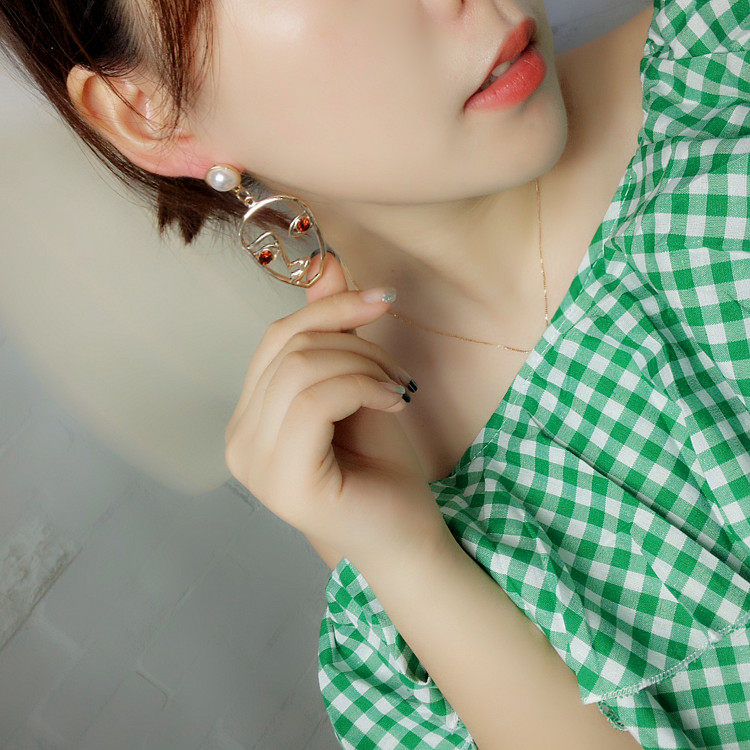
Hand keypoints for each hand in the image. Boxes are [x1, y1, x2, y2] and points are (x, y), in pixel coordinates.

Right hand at [224, 249, 448, 566]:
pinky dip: (364, 386)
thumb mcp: (357, 381)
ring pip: (302, 369)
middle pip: (287, 347)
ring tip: (397, 390)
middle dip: (354, 341)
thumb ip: (334, 328)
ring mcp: (253, 464)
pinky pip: (315, 400)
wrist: (406, 534)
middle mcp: (238, 440)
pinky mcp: (281, 481)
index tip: (381, 298)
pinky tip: (394, 405)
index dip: (329, 308)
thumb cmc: (379, 464)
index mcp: (250, 418)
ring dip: (365, 366)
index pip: (275, 338)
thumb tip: (327, 260)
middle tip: (398, 371)